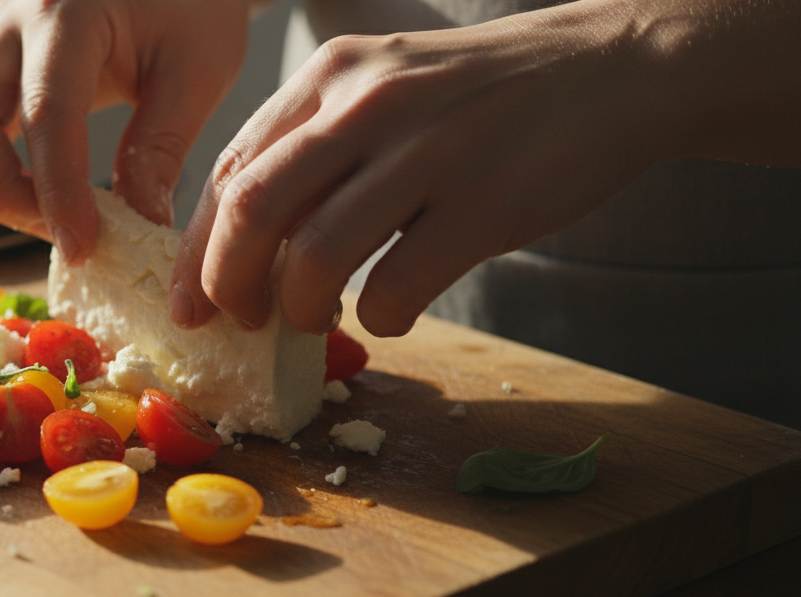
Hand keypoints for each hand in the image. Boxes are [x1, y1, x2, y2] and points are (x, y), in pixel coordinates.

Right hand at [0, 0, 254, 262]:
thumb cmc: (192, 3)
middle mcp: (9, 22)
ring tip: (41, 217)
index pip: (46, 113)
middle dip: (3, 197)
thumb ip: (161, 147)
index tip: (80, 246)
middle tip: (65, 235)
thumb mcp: (198, 70)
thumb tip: (138, 226)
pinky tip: (21, 190)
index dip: (57, 190)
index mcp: (68, 12)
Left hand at [171, 0, 800, 337]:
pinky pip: (396, 287)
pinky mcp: (483, 204)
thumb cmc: (478, 97)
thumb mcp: (383, 89)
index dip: (199, 250)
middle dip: (228, 285)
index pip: (231, 171)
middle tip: (241, 322)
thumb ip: (314, 148)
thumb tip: (242, 244)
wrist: (610, 70)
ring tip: (315, 320)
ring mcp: (428, 152)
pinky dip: (379, 318)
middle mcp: (368, 104)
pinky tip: (393, 311)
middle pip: (254, 212)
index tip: (190, 302)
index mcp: (330, 77)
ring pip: (316, 255)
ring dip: (300, 308)